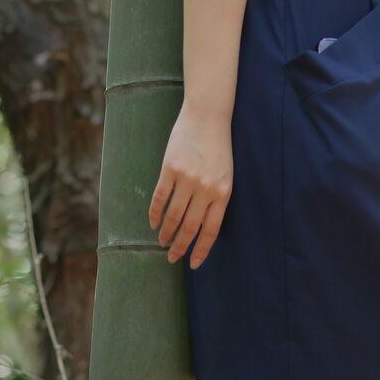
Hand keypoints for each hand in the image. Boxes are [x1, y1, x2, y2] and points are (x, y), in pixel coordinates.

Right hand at [150, 106, 232, 268]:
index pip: (211, 230)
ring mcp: (187, 179)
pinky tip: (153, 222)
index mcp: (223, 193)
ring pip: (173, 215)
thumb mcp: (226, 174)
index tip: (192, 264)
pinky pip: (160, 197)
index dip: (201, 250)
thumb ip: (216, 198)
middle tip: (172, 258)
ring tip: (161, 242)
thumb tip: (202, 225)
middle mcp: (206, 189)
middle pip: (189, 227)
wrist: (208, 116)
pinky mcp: (170, 169)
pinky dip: (155, 213)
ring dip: (166, 232)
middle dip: (180, 246)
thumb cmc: (219, 147)